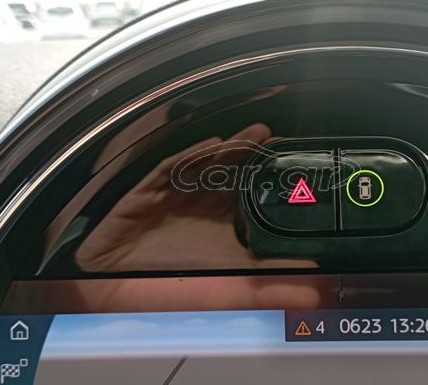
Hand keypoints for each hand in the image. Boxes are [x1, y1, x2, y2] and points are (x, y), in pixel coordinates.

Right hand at [76, 123, 315, 271]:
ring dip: (231, 149)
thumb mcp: (229, 285)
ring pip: (205, 163)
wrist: (111, 291)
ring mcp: (174, 194)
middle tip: (279, 140)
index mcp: (222, 224)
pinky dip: (190, 157)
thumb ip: (271, 283)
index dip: (271, 178)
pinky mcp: (148, 191)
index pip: (251, 193)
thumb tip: (316, 287)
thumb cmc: (167, 287)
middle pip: (231, 170)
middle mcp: (200, 204)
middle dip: (254, 154)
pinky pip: (169, 168)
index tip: (298, 164)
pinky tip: (210, 147)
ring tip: (256, 135)